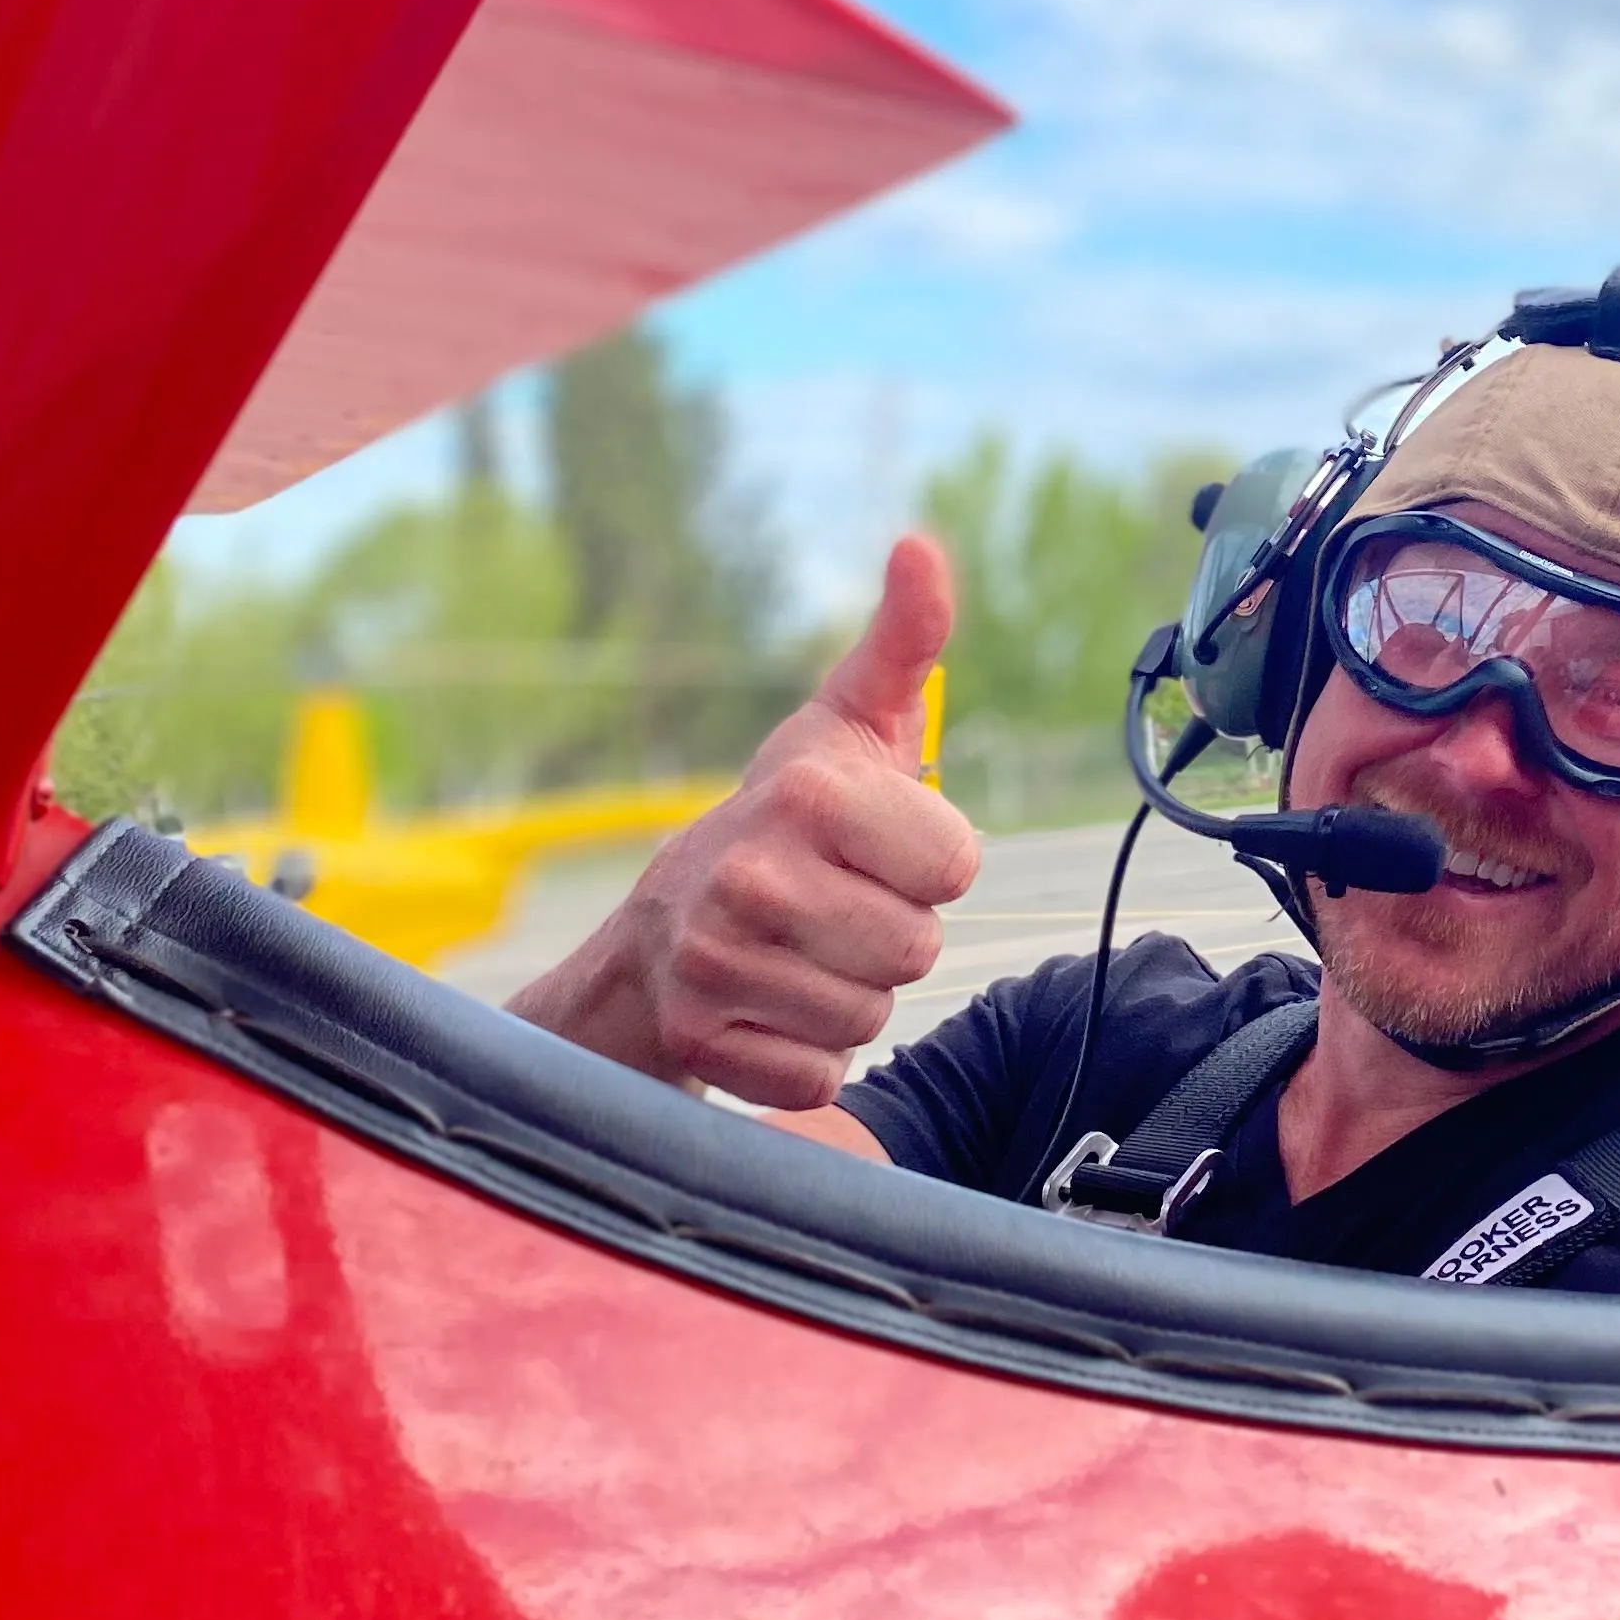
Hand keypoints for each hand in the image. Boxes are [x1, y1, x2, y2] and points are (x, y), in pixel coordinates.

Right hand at [510, 534, 979, 1111]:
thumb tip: (921, 545)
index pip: (956, 867)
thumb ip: (908, 639)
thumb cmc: (791, 818)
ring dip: (851, 991)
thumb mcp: (852, 722)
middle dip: (892, 931)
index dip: (929, 862)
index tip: (876, 846)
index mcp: (807, 793)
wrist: (663, 924)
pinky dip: (806, 1051)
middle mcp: (753, 876)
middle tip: (836, 902)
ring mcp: (718, 963)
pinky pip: (819, 1074)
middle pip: (918, 948)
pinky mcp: (701, 1040)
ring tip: (801, 950)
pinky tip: (770, 1004)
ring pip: (871, 1015)